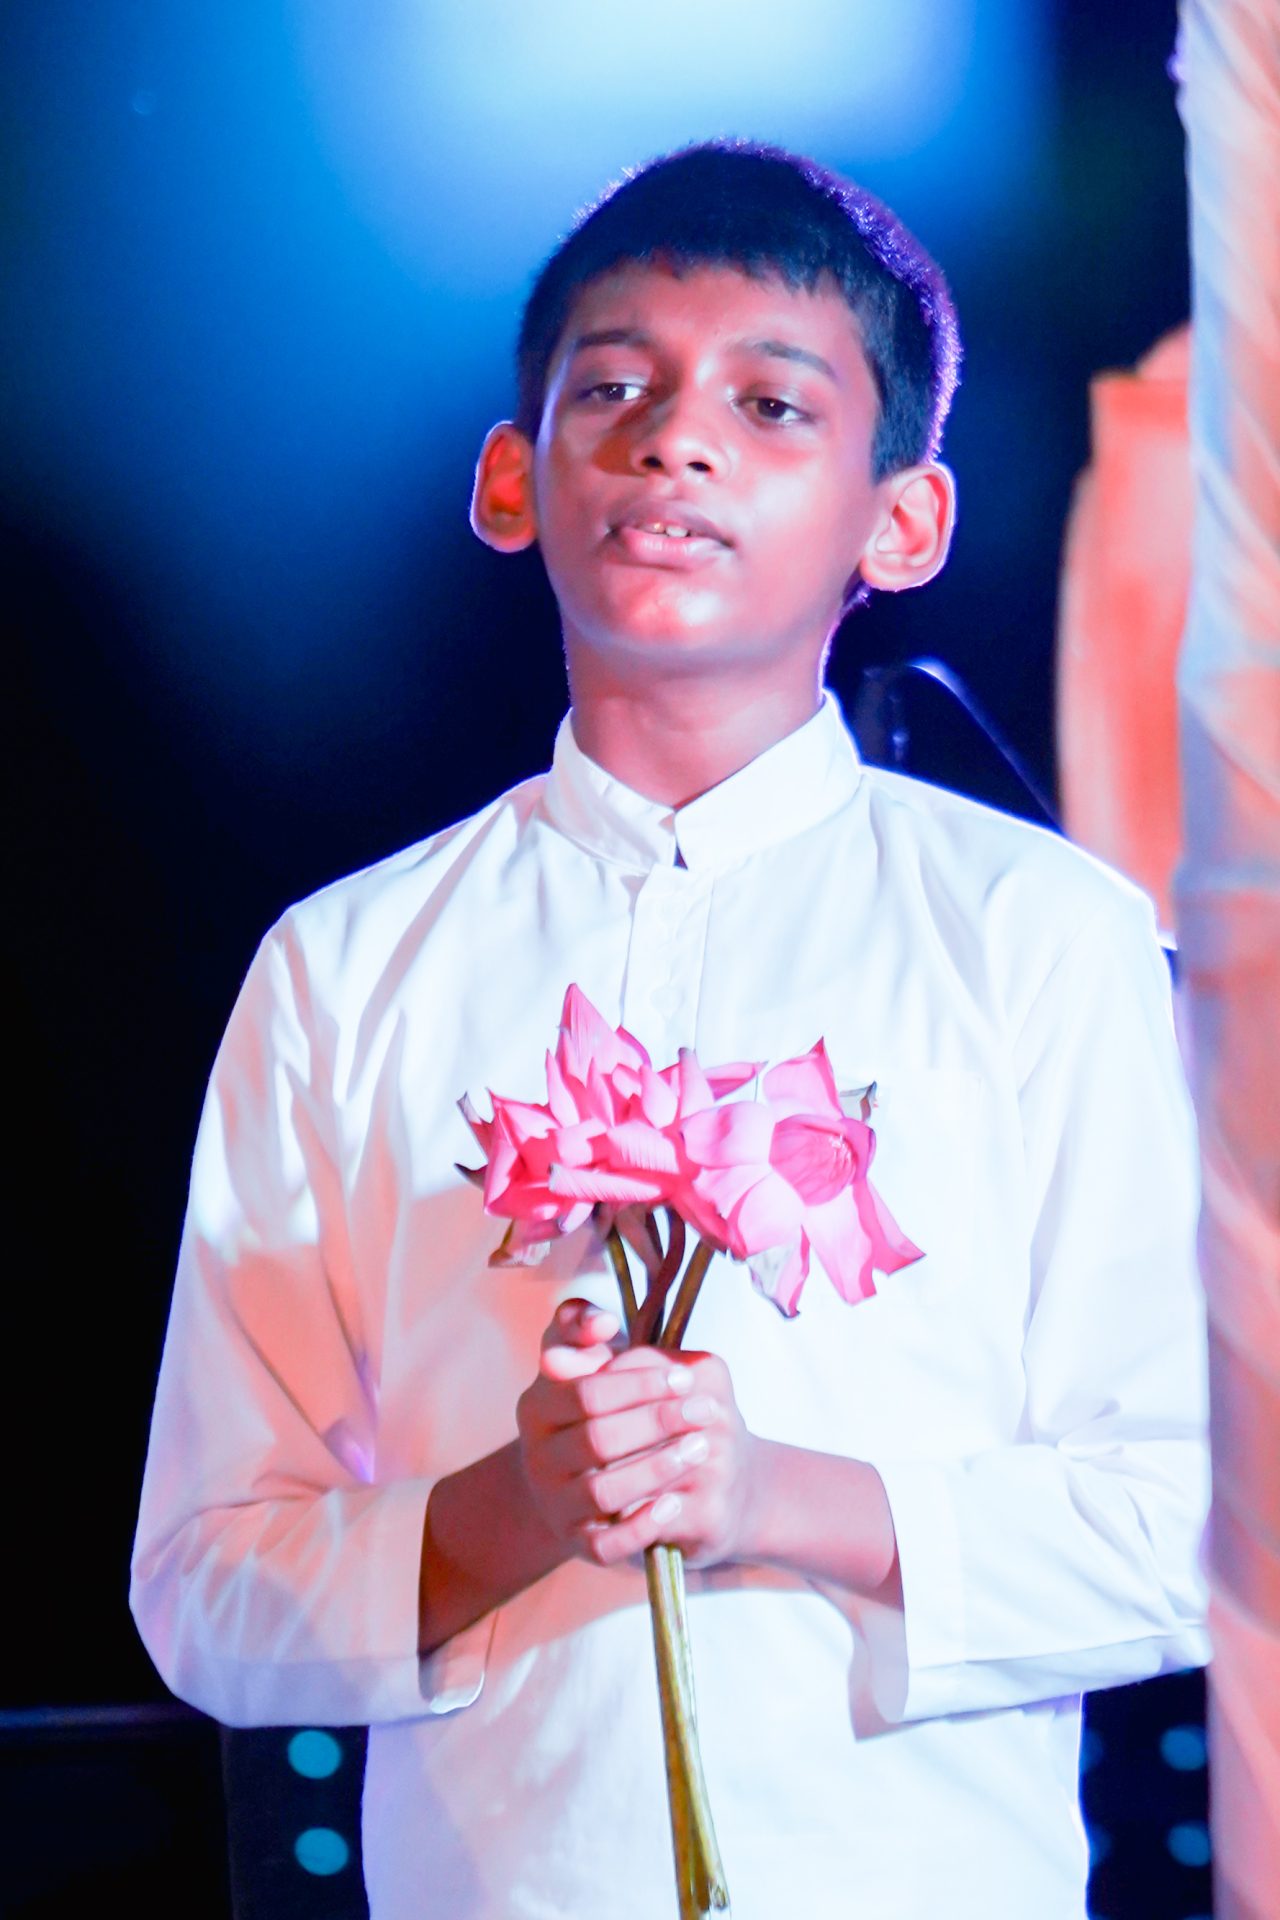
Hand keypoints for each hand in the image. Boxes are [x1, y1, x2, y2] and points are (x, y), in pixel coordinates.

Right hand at [516, 1299, 758, 1570]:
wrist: (580, 1474)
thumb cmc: (594, 1407)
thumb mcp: (581, 1360)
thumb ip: (581, 1327)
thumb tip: (601, 1322)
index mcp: (538, 1407)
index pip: (587, 1393)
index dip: (639, 1385)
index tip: (685, 1378)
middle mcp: (539, 1457)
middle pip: (597, 1440)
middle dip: (657, 1423)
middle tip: (706, 1412)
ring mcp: (556, 1503)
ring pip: (602, 1492)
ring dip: (656, 1470)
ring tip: (700, 1450)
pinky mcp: (578, 1542)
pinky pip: (606, 1544)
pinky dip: (641, 1526)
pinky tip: (675, 1504)